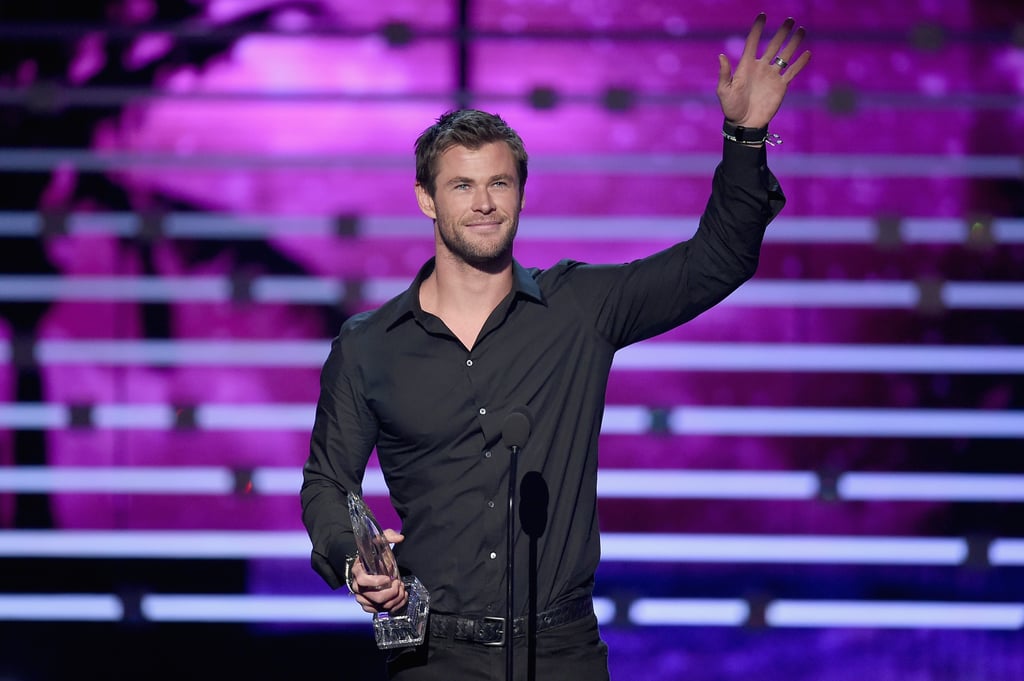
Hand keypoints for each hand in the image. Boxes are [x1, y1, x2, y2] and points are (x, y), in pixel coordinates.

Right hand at [350, 529, 407, 613]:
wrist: (366, 564)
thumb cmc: (372, 553)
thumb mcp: (378, 541)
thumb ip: (388, 536)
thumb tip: (400, 538)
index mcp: (357, 571)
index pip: (363, 581)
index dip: (376, 582)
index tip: (389, 578)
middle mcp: (357, 587)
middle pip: (374, 598)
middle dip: (392, 592)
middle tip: (400, 583)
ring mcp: (362, 598)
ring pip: (378, 606)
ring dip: (395, 600)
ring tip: (402, 589)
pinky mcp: (369, 605)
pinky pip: (380, 611)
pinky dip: (394, 607)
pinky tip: (401, 598)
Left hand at [717, 13, 809, 128]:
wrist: (744, 123)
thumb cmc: (731, 108)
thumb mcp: (724, 90)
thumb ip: (724, 73)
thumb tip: (721, 56)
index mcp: (746, 66)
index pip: (752, 42)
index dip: (757, 29)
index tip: (763, 16)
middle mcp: (761, 67)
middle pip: (773, 45)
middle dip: (781, 33)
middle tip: (790, 20)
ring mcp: (772, 76)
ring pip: (785, 55)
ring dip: (793, 43)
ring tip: (801, 30)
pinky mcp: (781, 86)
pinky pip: (792, 72)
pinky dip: (800, 63)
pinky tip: (807, 53)